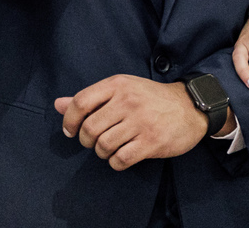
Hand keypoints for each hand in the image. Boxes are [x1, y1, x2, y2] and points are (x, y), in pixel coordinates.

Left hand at [54, 75, 205, 170]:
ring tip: (112, 147)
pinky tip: (123, 156)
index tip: (71, 130)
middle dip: (87, 141)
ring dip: (103, 152)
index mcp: (119, 85)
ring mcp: (141, 121)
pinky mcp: (151, 141)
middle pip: (89, 129)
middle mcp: (129, 101)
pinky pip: (120, 159)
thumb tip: (58, 104)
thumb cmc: (151, 99)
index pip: (81, 102)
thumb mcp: (123, 90)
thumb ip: (91, 98)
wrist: (191, 107)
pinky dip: (116, 162)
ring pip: (103, 146)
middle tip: (96, 141)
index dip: (69, 120)